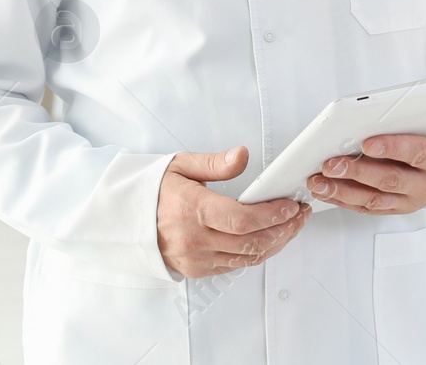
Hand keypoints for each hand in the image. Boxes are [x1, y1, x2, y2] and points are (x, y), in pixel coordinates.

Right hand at [157, 145, 310, 277]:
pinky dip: (257, 253)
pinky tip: (269, 238)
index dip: (272, 215)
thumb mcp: (182, 165)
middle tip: (299, 215)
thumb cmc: (155, 190)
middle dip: (283, 229)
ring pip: (247, 258)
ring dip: (275, 243)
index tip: (291, 206)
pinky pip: (235, 265)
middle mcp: (194, 239)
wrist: (126, 219)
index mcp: (191, 210)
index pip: (241, 220)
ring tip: (291, 226)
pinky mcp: (197, 270)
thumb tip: (242, 155)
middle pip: (250, 242)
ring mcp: (195, 259)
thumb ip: (216, 163)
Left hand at [307, 89, 425, 213]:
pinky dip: (344, 200)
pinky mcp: (394, 207)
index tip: (367, 142)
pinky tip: (324, 191)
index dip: (393, 149)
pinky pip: (367, 207)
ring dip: (344, 191)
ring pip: (374, 199)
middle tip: (331, 163)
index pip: (417, 154)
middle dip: (358, 172)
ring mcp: (409, 200)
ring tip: (318, 180)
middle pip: (390, 180)